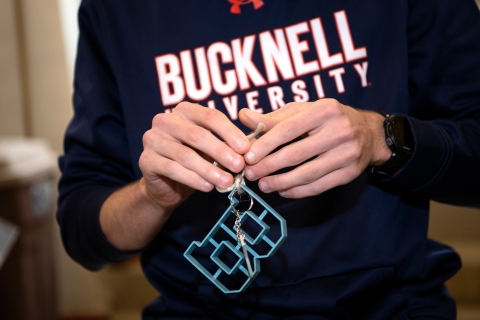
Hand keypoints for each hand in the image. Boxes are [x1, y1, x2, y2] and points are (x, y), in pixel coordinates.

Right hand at [139, 102, 249, 208]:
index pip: (210, 116)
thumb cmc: (195, 162)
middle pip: (197, 135)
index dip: (229, 132)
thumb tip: (250, 150)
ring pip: (185, 155)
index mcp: (184, 111)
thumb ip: (227, 147)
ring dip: (209, 170)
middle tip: (239, 166)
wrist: (167, 186)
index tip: (245, 149)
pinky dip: (193, 179)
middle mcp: (165, 120)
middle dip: (221, 151)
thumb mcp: (213, 151)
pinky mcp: (145, 160)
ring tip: (227, 181)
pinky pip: (172, 169)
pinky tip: (208, 187)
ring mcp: (152, 139)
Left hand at [239, 99, 390, 197]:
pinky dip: (298, 191)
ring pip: (308, 173)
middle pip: (297, 154)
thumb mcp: (302, 111)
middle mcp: (339, 130)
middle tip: (250, 174)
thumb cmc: (326, 119)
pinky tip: (282, 190)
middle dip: (269, 166)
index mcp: (325, 110)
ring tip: (263, 185)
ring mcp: (348, 154)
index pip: (289, 129)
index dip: (266, 144)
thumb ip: (273, 117)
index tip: (248, 157)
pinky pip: (319, 186)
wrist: (367, 132)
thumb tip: (243, 116)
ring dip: (281, 182)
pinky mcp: (350, 173)